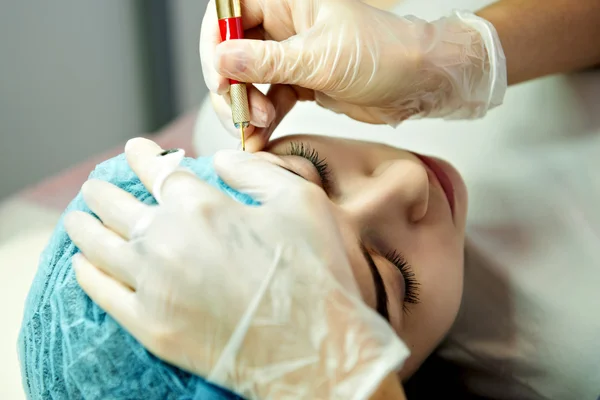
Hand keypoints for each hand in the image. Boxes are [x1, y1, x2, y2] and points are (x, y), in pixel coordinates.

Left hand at [65, 138, 408, 399]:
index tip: (134, 148)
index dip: (143, 156)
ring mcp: (152, 285)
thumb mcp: (301, 201)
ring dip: (82, 226)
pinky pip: (101, 292)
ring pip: (97, 246)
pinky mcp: (149, 325)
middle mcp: (166, 240)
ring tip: (76, 218)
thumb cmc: (315, 271)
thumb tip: (220, 158)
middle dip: (101, 190)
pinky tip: (82, 264)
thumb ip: (255, 170)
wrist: (315, 348)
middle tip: (95, 186)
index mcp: (202, 206)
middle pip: (115, 205)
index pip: (158, 170)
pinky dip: (85, 273)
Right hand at [200, 0, 506, 150]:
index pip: (231, 12)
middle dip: (231, 85)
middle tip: (241, 112)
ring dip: (245, 108)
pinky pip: (268, 101)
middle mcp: (284, 25)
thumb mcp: (321, 58)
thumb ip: (268, 61)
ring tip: (256, 129)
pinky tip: (259, 139)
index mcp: (287, 2)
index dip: (216, 43)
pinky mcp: (299, 83)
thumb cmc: (382, 54)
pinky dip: (262, 122)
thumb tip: (221, 58)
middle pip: (233, 51)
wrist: (417, 83)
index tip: (219, 77)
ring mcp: (290, 56)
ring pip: (248, 80)